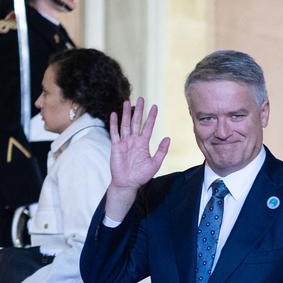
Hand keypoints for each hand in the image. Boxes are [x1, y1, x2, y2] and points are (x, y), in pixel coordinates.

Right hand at [107, 98, 170, 212]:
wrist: (127, 184)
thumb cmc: (141, 176)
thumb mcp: (155, 164)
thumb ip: (161, 151)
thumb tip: (168, 138)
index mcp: (143, 144)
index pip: (148, 127)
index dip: (152, 117)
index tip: (155, 106)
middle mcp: (134, 140)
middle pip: (136, 122)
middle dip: (139, 110)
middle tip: (141, 98)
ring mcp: (124, 142)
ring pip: (125, 124)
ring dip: (126, 113)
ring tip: (127, 102)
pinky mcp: (116, 146)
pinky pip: (114, 133)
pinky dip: (114, 123)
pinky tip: (114, 114)